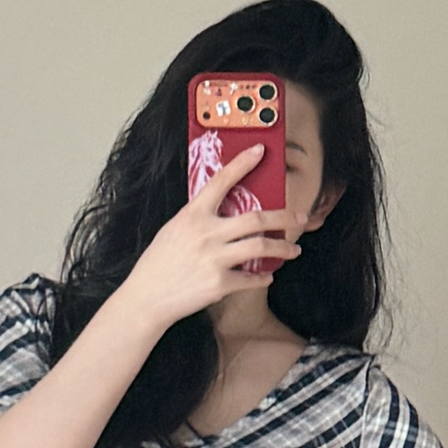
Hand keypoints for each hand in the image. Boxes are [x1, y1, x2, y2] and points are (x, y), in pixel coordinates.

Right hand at [123, 145, 301, 329]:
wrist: (147, 297)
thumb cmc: (159, 263)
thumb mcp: (174, 229)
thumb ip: (199, 219)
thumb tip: (224, 210)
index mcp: (193, 215)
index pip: (221, 181)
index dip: (242, 163)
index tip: (260, 151)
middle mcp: (206, 233)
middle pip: (256, 218)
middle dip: (284, 217)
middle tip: (300, 217)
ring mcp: (214, 258)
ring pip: (261, 246)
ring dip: (283, 249)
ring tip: (294, 250)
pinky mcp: (219, 283)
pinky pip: (251, 278)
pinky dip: (263, 278)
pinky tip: (268, 276)